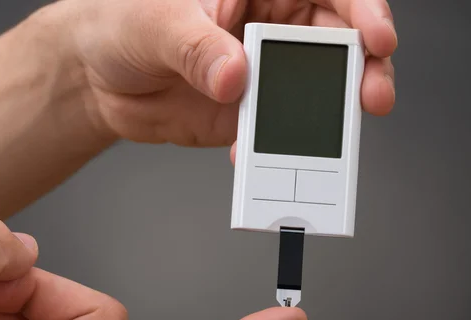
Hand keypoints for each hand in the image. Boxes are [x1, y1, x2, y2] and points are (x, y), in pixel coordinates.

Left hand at [39, 0, 395, 150]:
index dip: (363, 10)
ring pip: (314, 91)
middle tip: (368, 95)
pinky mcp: (246, 115)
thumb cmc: (120, 25)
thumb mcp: (157, 22)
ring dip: (327, 116)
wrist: (96, 78)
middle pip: (335, 43)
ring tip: (328, 136)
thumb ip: (198, 47)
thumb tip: (236, 74)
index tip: (375, 38)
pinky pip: (274, 132)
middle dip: (361, 70)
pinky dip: (275, 147)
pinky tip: (263, 154)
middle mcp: (267, 29)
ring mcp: (261, 75)